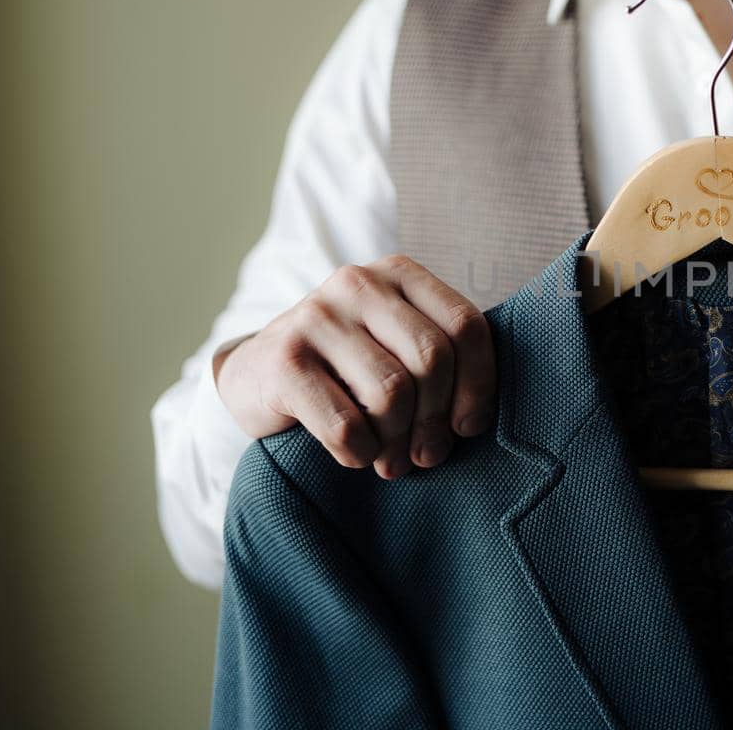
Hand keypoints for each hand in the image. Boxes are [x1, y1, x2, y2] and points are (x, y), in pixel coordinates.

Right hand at [214, 255, 494, 478]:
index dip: (478, 384)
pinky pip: (346, 425)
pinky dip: (360, 453)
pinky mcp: (284, 360)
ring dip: (398, 442)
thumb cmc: (345, 367)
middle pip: (432, 359)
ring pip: (391, 393)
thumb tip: (476, 419)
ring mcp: (316, 316)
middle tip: (427, 454)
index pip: (465, 325)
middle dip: (436, 420)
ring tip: (392, 460)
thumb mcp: (395, 343)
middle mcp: (358, 283)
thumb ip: (440, 358)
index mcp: (399, 272)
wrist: (254, 375)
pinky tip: (356, 455)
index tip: (468, 425)